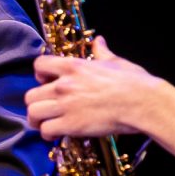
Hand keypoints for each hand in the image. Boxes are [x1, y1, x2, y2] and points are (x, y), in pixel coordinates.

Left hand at [26, 35, 158, 139]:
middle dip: (35, 103)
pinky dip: (48, 134)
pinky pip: (46, 130)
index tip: (46, 82)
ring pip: (33, 114)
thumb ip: (101, 52)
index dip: (39, 75)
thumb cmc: (134, 82)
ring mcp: (66, 105)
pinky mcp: (72, 125)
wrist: (144, 103)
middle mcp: (64, 85)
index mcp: (73, 66)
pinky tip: (56, 134)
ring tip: (46, 124)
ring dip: (38, 120)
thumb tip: (98, 41)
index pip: (38, 65)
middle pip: (30, 95)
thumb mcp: (116, 62)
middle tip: (44, 109)